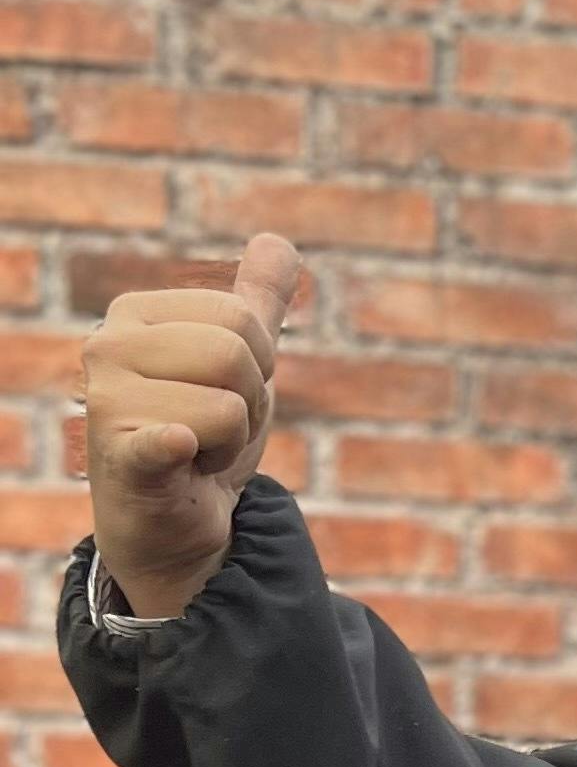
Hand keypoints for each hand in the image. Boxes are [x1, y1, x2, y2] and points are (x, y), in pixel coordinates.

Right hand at [79, 234, 301, 617]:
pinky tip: (176, 450)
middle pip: (237, 353)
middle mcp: (108, 346)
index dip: (257, 367)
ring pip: (230, 405)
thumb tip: (278, 240)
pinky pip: (165, 436)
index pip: (242, 318)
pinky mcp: (121, 458)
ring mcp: (107, 401)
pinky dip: (178, 444)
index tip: (222, 395)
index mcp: (135, 312)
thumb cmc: (202, 437)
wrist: (174, 525)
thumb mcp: (236, 364)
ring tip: (195, 456)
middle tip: (210, 433)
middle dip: (248, 404)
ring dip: (231, 443)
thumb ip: (256, 301)